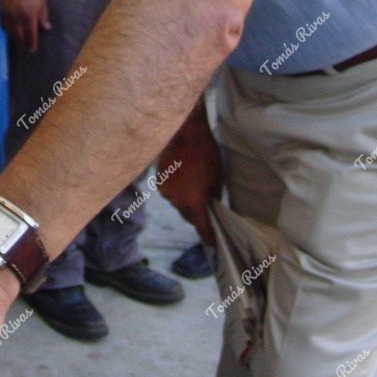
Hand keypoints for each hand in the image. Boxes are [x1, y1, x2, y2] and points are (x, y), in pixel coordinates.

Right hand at [0, 0, 49, 51]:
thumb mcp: (41, 2)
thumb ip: (43, 16)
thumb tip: (46, 28)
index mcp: (30, 15)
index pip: (31, 34)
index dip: (31, 43)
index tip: (33, 49)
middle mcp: (18, 17)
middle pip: (19, 36)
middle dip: (23, 43)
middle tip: (26, 48)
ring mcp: (8, 14)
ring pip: (10, 32)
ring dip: (15, 38)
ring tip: (19, 41)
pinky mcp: (1, 11)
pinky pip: (3, 25)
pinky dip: (7, 31)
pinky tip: (11, 31)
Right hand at [155, 103, 222, 245]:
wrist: (184, 132)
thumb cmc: (205, 154)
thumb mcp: (218, 177)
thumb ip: (214, 196)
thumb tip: (211, 204)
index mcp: (193, 203)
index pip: (202, 227)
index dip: (210, 237)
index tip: (214, 244)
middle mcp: (176, 202)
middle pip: (188, 216)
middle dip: (197, 215)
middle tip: (206, 206)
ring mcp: (165, 192)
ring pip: (178, 204)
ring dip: (186, 200)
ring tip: (193, 185)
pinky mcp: (158, 181)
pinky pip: (170, 192)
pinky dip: (177, 190)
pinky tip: (183, 177)